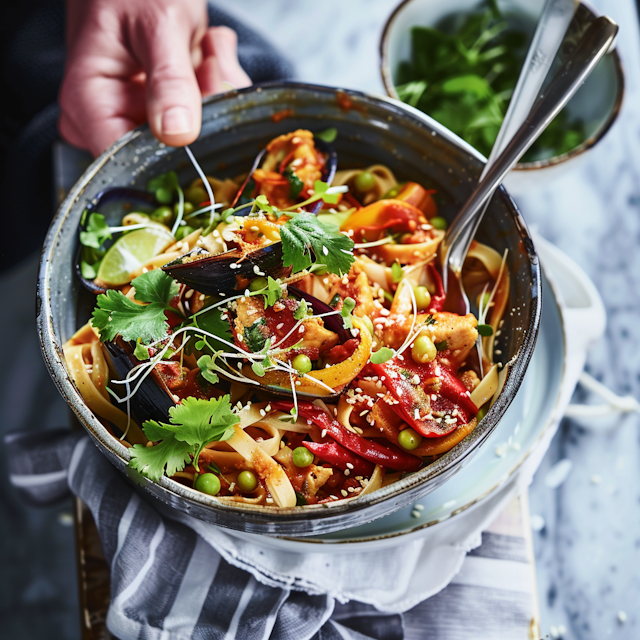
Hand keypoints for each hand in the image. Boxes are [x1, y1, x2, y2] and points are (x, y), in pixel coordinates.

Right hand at [59, 0, 250, 156]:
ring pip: (194, 131)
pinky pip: (199, 113)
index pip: (131, 164)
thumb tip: (177, 136)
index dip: (178, 155)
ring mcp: (135, 113)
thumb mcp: (158, 24)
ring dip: (214, 89)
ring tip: (208, 48)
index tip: (210, 118)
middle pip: (171, 148)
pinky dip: (214, 81)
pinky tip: (206, 48)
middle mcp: (108, 116)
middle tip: (211, 63)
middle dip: (205, 108)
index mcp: (90, 102)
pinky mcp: (159, 107)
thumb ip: (169, 80)